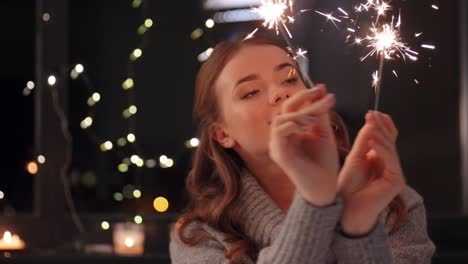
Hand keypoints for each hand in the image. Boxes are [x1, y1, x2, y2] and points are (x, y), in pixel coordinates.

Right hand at [269, 84, 339, 206]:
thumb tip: (322, 89)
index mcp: (291, 131)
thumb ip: (321, 114)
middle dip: (302, 98)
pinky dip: (293, 125)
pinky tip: (308, 127)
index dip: (308, 97)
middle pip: (285, 108)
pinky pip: (279, 132)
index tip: (325, 91)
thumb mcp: (325, 133)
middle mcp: (281, 137)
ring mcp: (278, 146)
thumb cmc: (325, 164)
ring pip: (281, 119)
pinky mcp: (278, 154)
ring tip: (315, 121)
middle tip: (319, 92)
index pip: (295, 108)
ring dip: (299, 115)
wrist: (324, 189)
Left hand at [337, 111, 405, 235]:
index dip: (381, 125)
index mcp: (381, 159)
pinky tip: (373, 140)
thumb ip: (363, 141)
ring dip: (381, 134)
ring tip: (371, 123)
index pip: (385, 138)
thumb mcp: (354, 158)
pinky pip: (391, 161)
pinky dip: (382, 149)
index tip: (371, 113)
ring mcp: (395, 173)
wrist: (345, 208)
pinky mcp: (397, 181)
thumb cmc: (347, 185)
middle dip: (381, 126)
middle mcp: (391, 165)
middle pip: (390, 141)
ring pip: (391, 149)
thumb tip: (371, 122)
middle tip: (372, 114)